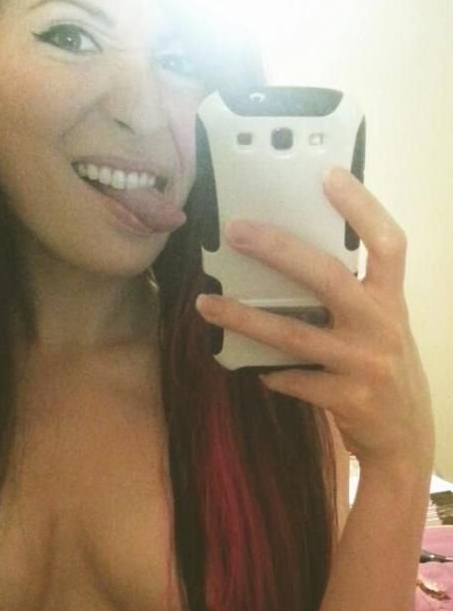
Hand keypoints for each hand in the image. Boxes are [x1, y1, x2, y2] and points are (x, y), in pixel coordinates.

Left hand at [195, 167, 434, 480]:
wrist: (405, 435)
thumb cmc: (384, 366)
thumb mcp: (380, 324)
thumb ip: (352, 296)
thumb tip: (289, 260)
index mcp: (391, 299)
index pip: (387, 243)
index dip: (362, 207)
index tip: (327, 175)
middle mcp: (382, 326)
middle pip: (329, 277)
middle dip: (279, 250)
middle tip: (236, 231)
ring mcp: (365, 364)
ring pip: (294, 334)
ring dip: (245, 318)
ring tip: (206, 304)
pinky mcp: (347, 399)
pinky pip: (292, 379)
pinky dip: (267, 371)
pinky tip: (247, 366)